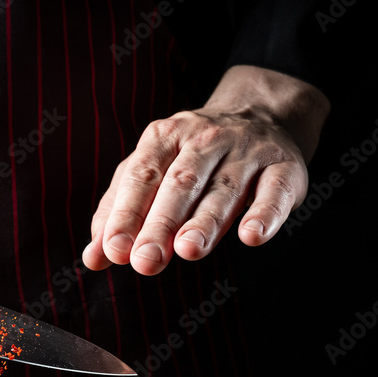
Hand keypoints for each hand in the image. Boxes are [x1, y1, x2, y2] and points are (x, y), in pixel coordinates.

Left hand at [82, 65, 329, 275]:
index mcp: (163, 138)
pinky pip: (275, 191)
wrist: (261, 115)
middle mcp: (205, 139)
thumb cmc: (190, 159)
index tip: (114, 251)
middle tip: (145, 261)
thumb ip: (118, 214)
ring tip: (188, 251)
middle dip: (160, 224)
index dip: (126, 214)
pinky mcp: (285, 167)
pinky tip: (251, 236)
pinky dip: (265, 213)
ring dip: (206, 222)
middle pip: (180, 184)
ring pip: (224, 189)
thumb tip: (92, 259)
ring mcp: (247, 151)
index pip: (140, 177)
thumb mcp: (150, 173)